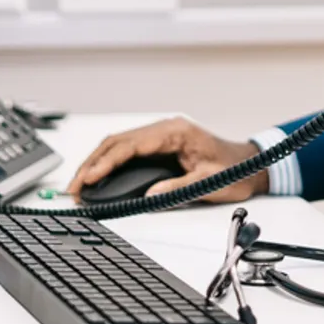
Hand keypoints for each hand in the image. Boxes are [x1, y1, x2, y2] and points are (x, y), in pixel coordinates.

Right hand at [65, 117, 269, 202]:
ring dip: (97, 163)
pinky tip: (97, 177)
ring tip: (78, 185)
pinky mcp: (160, 144)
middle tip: (73, 188)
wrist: (250, 164)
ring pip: (119, 144)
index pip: (131, 145)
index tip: (88, 179)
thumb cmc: (234, 170)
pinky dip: (109, 163)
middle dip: (92, 163)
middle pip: (118, 141)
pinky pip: (128, 150)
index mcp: (176, 131)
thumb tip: (148, 195)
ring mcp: (161, 134)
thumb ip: (177, 188)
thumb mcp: (208, 182)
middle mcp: (165, 128)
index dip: (106, 162)